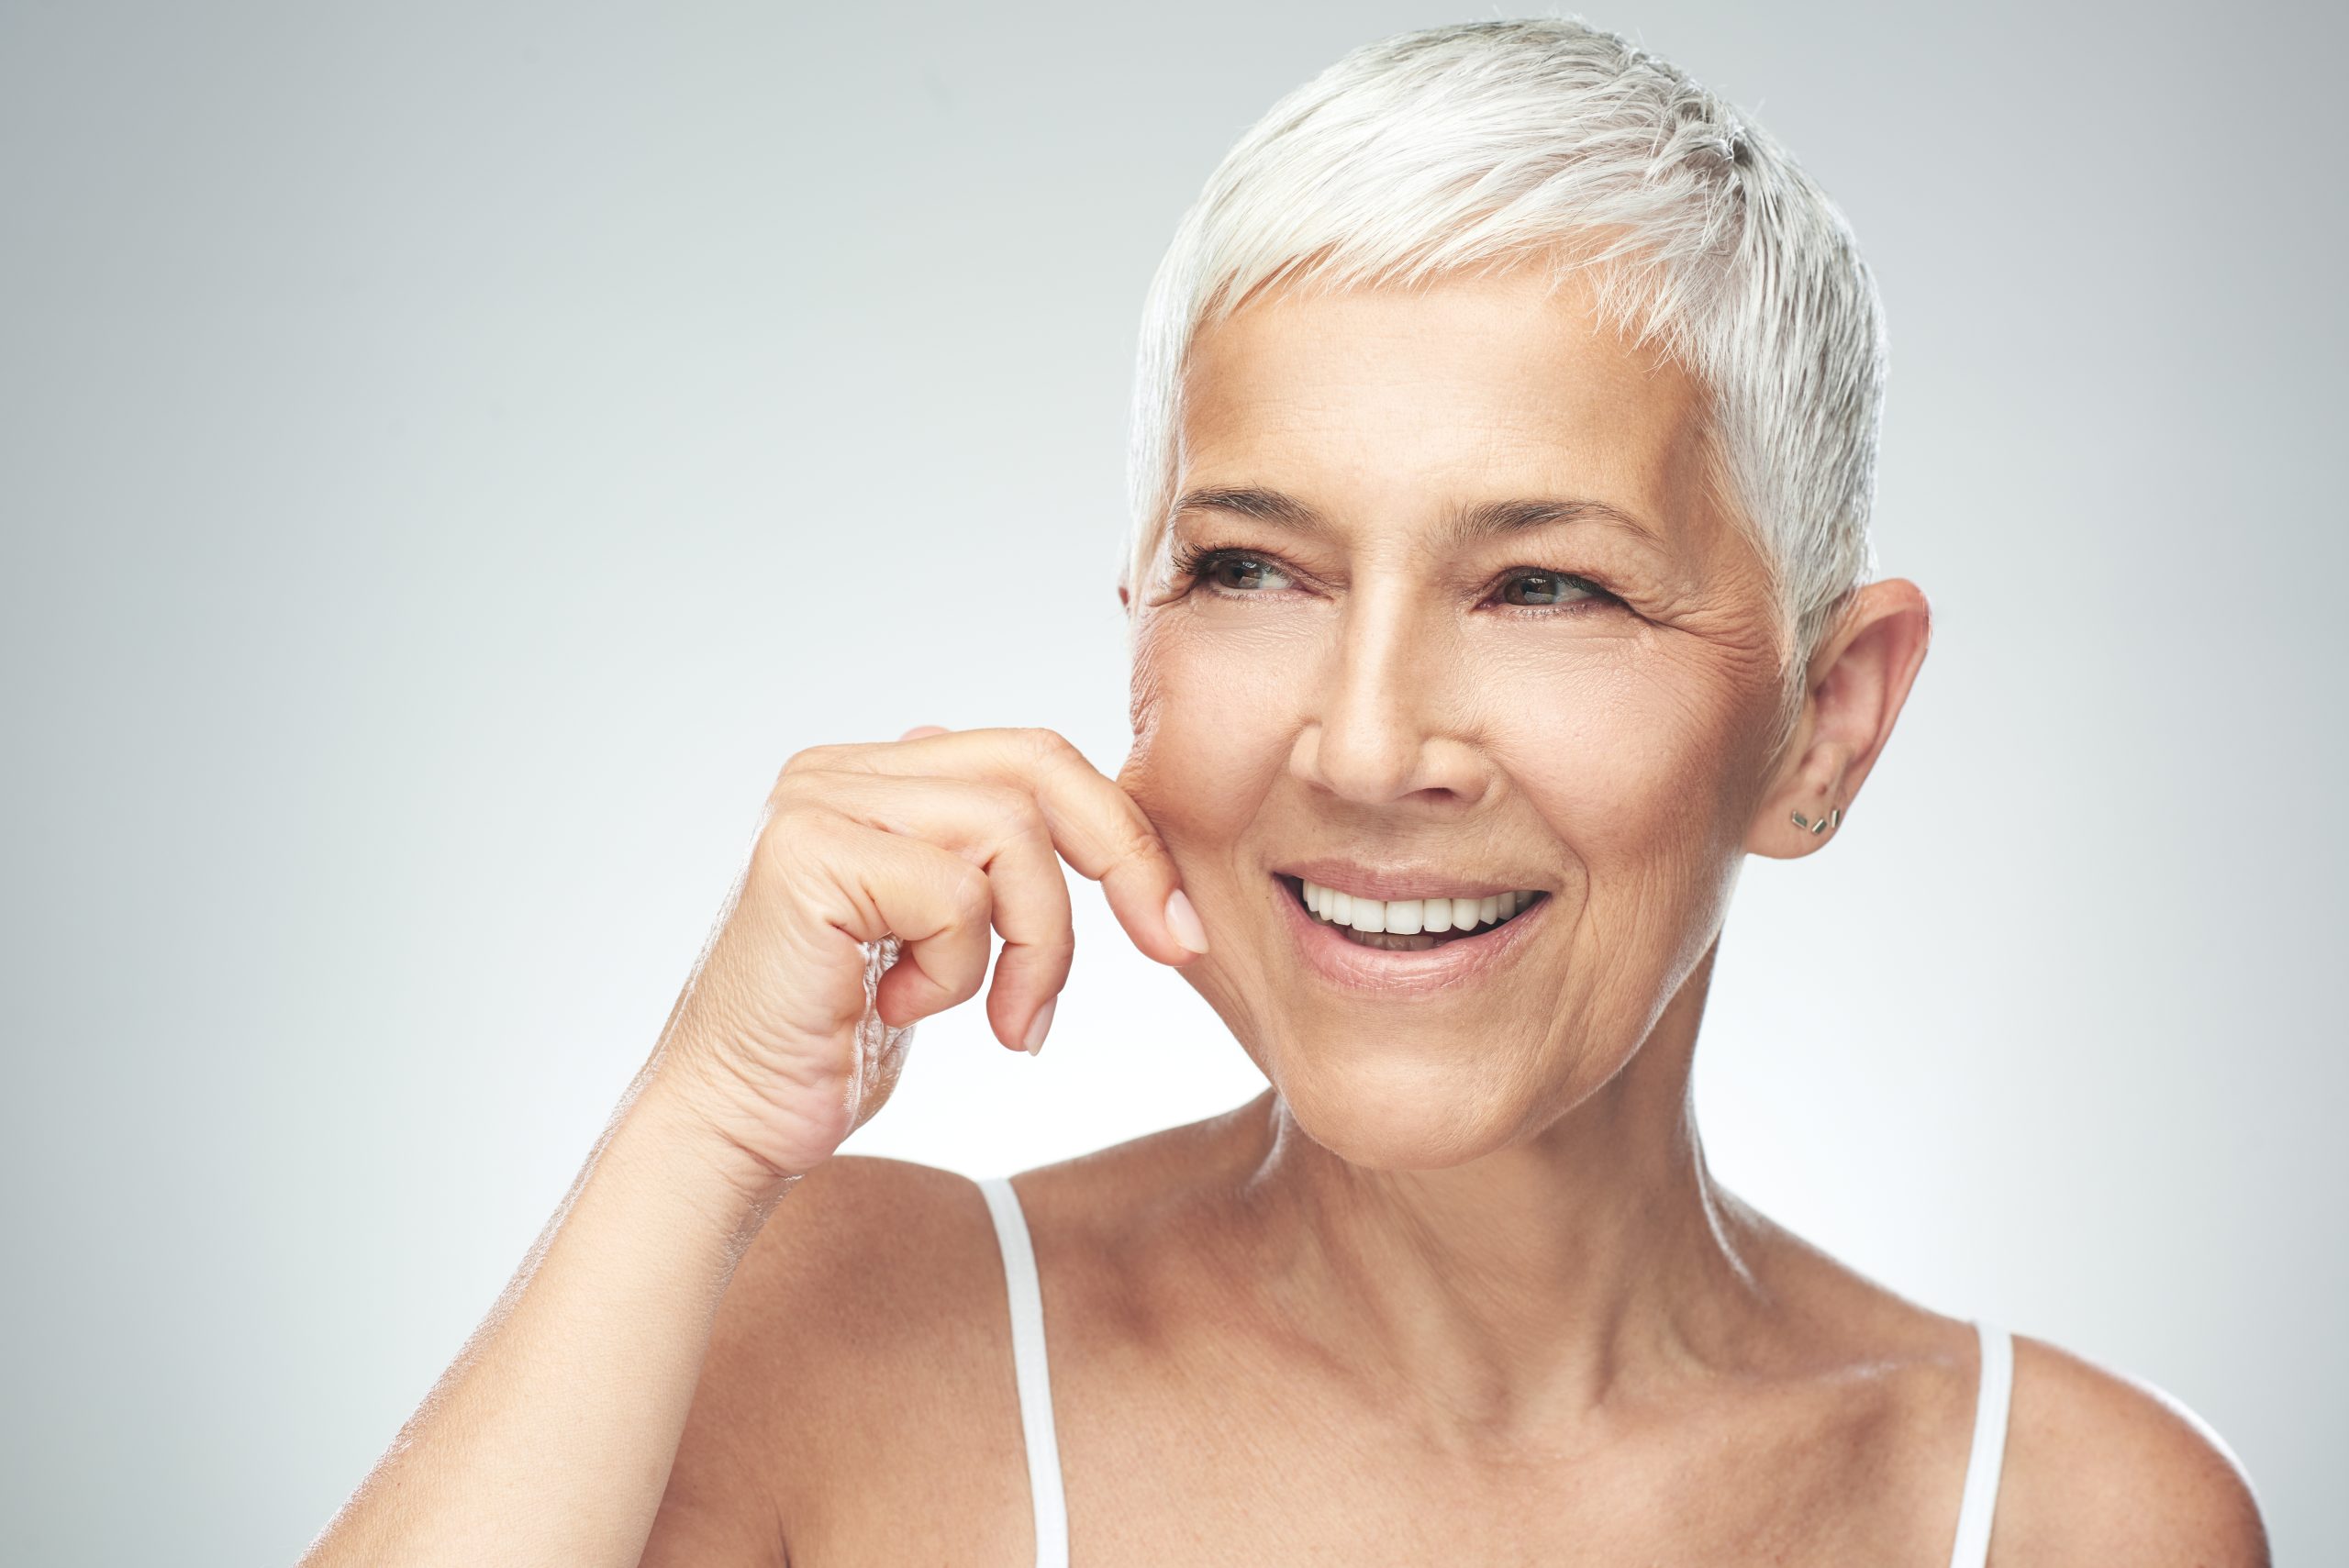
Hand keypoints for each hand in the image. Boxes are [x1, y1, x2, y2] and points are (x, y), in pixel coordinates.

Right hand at [642, 725, 1209, 1197]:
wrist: (732, 1128)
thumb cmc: (832, 1051)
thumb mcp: (932, 943)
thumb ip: (975, 865)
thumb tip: (1060, 813)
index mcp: (872, 778)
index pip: (1033, 758)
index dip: (1123, 832)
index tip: (1176, 927)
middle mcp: (837, 770)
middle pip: (1037, 763)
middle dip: (1124, 857)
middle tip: (1171, 946)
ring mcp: (816, 803)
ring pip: (1011, 832)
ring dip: (1036, 944)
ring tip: (1002, 1019)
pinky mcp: (806, 855)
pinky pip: (956, 894)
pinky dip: (959, 973)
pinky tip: (897, 1009)